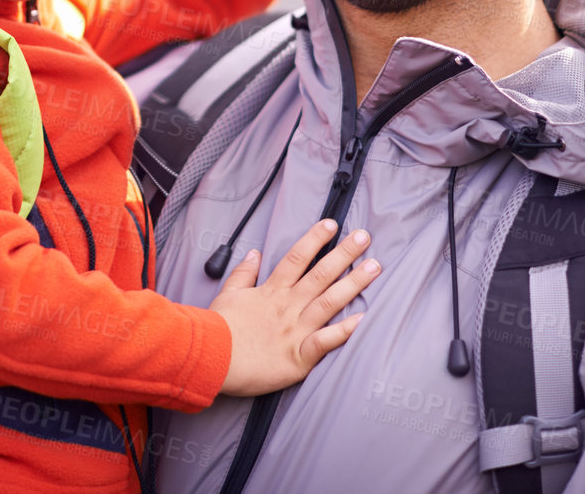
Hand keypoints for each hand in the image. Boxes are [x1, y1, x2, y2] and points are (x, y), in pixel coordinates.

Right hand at [209, 218, 378, 396]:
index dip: (315, 239)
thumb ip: (243, 273)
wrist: (209, 359)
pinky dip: (344, 331)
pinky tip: (363, 320)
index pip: (297, 258)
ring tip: (374, 267)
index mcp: (271, 291)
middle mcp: (287, 306)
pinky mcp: (298, 357)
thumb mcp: (228, 294)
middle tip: (365, 237)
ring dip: (354, 283)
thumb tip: (254, 253)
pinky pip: (325, 341)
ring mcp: (295, 330)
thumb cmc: (218, 329)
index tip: (332, 224)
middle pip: (320, 274)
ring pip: (329, 302)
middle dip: (345, 254)